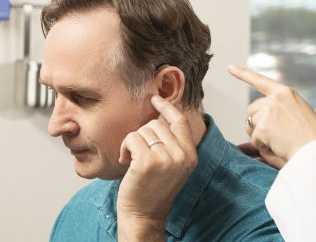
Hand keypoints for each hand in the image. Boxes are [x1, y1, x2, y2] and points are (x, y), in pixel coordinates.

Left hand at [116, 96, 197, 240]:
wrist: (144, 216)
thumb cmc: (153, 190)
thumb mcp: (172, 166)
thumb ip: (172, 143)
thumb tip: (161, 115)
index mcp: (190, 155)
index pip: (181, 121)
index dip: (167, 107)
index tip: (156, 99)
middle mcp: (182, 155)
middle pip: (158, 124)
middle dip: (143, 134)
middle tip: (138, 152)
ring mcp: (166, 158)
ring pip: (144, 130)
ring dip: (133, 141)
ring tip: (132, 159)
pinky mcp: (148, 162)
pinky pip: (132, 138)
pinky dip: (125, 147)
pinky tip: (125, 161)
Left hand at [228, 65, 315, 165]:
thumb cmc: (312, 137)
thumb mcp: (300, 114)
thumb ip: (279, 112)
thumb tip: (248, 126)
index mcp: (286, 93)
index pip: (260, 80)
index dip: (242, 74)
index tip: (229, 67)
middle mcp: (275, 98)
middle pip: (252, 109)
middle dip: (258, 122)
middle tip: (276, 135)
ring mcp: (268, 111)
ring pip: (251, 125)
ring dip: (260, 135)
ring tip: (281, 141)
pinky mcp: (263, 126)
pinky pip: (254, 139)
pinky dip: (263, 146)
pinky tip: (278, 146)